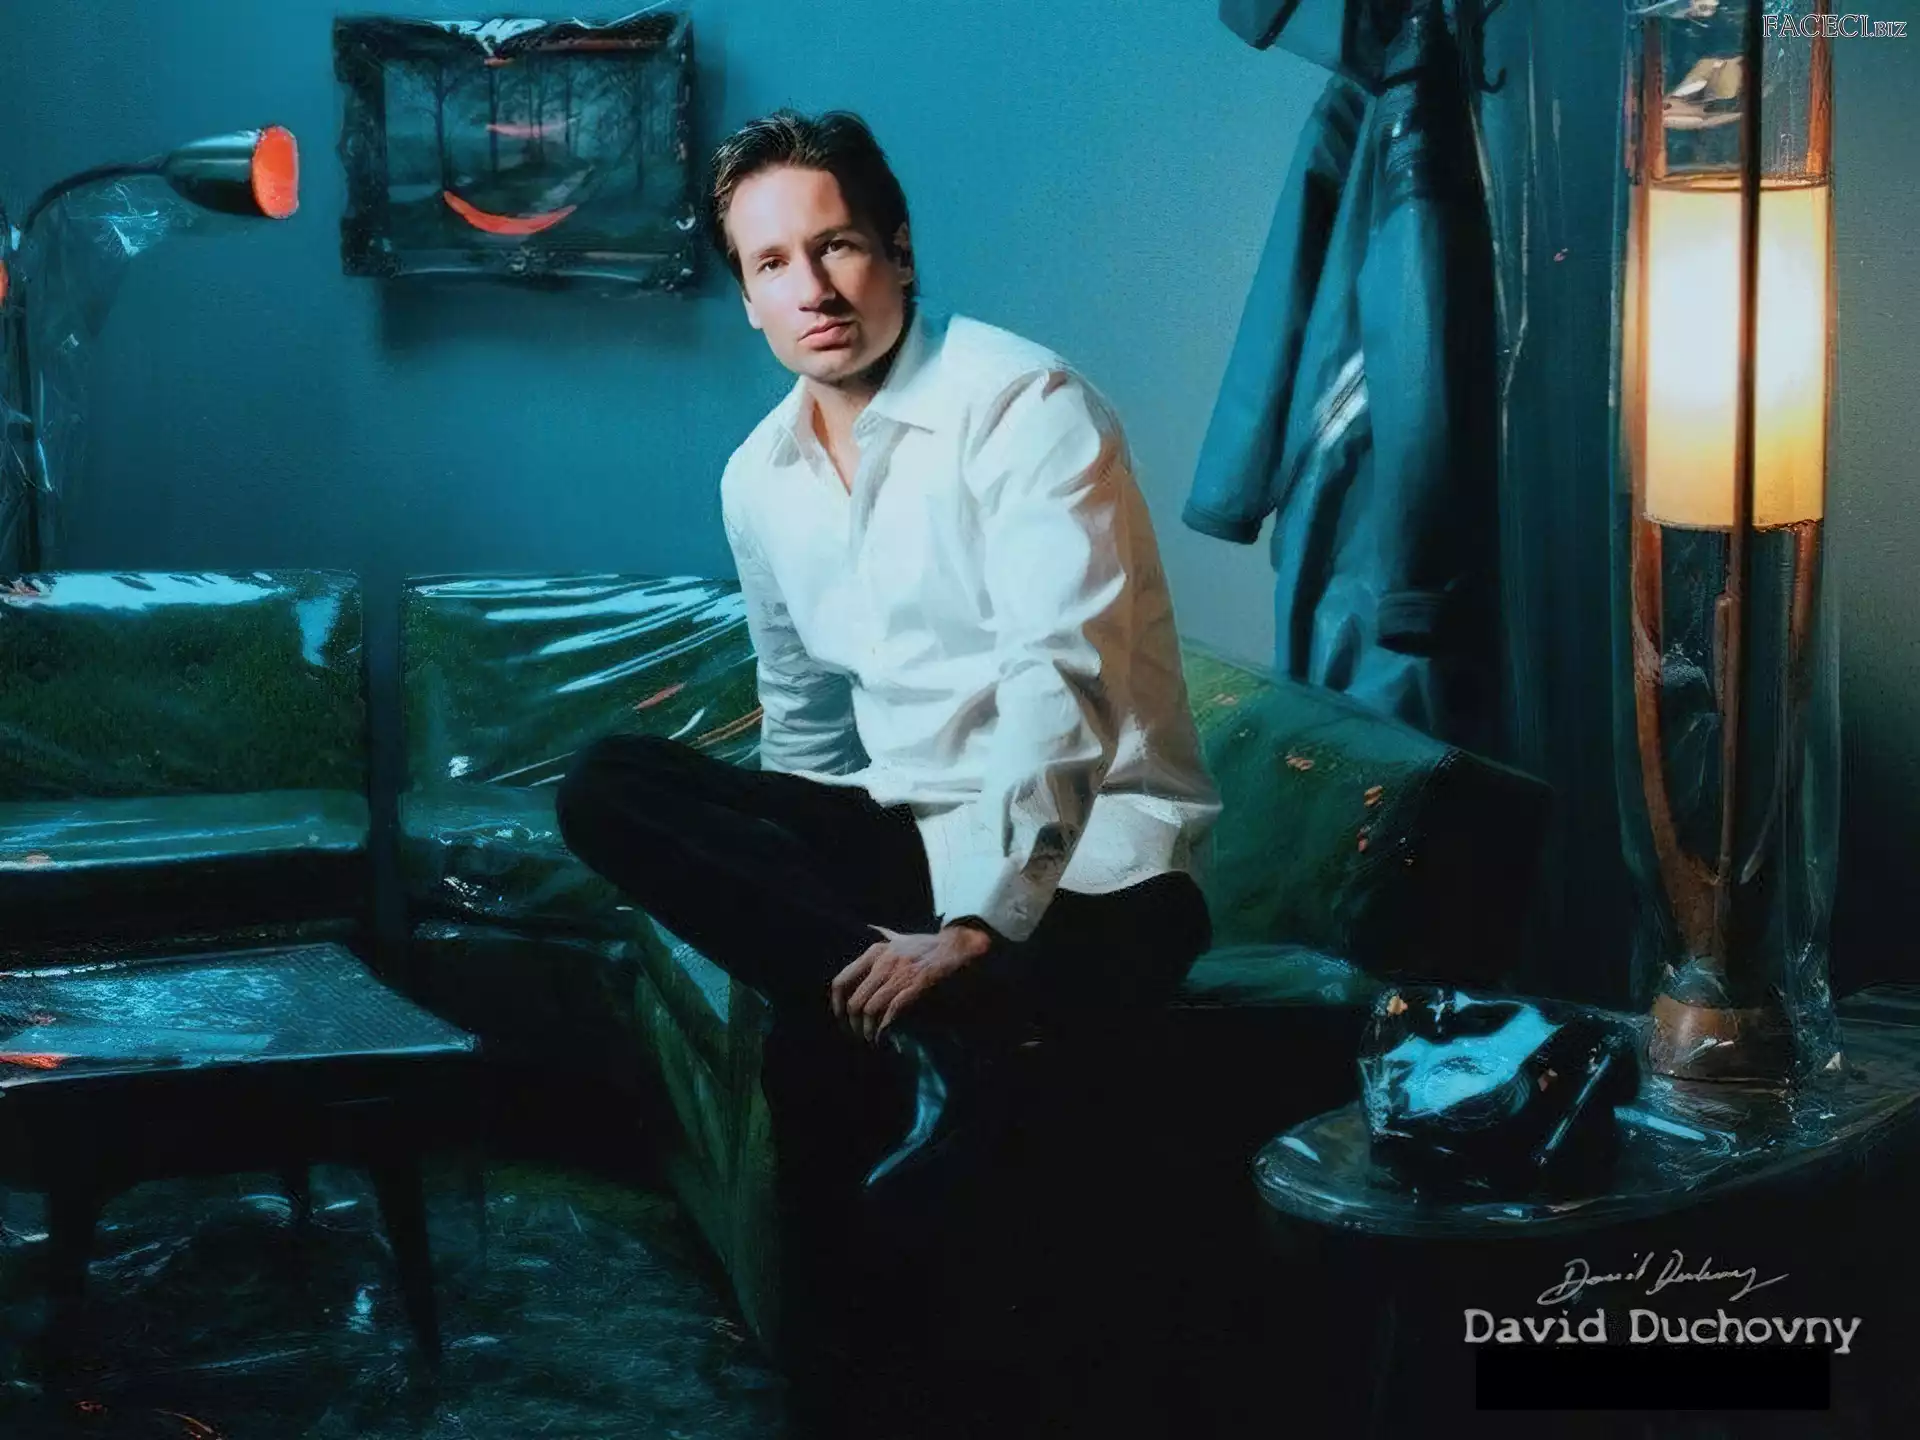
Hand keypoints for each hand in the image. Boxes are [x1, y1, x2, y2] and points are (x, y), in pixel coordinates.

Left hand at [830, 924, 993, 1042]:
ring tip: (873, 1040)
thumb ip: (884, 940)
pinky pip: (893, 1009)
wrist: (960, 944)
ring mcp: (901, 972)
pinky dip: (886, 1027)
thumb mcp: (900, 939)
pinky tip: (886, 1036)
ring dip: (869, 1030)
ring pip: (871, 1008)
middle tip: (861, 1037)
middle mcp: (884, 961)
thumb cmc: (930, 946)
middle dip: (855, 1026)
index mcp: (875, 952)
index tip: (842, 1020)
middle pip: (855, 1002)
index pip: (841, 982)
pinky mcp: (918, 982)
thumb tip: (871, 931)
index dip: (837, 1006)